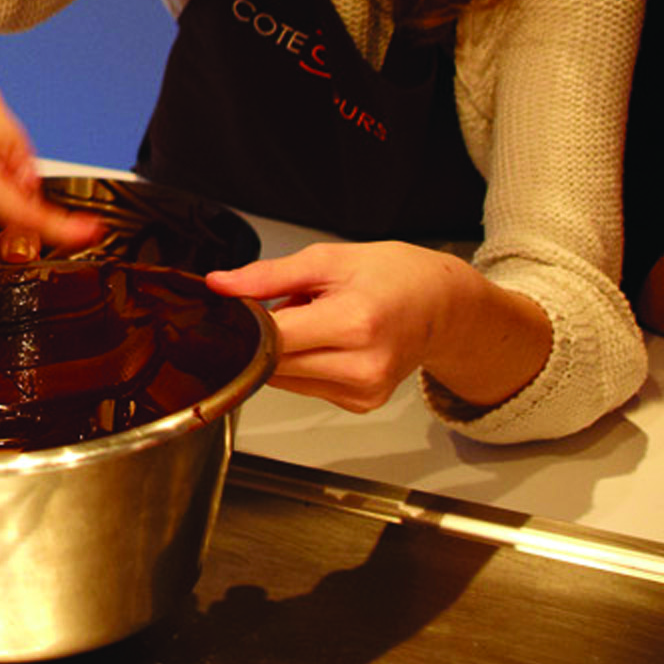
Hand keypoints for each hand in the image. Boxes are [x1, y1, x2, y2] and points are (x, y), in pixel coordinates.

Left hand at [205, 240, 486, 412]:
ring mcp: (363, 391)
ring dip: (286, 351)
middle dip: (270, 333)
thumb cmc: (395, 275)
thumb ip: (268, 276)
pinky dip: (305, 364)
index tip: (240, 304)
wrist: (443, 306)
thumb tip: (220, 286)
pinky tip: (330, 341)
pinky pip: (305, 387)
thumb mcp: (328, 259)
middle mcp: (362, 365)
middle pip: (273, 363)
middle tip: (296, 304)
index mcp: (355, 323)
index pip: (271, 338)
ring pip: (284, 379)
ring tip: (319, 320)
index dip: (247, 321)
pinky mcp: (361, 404)